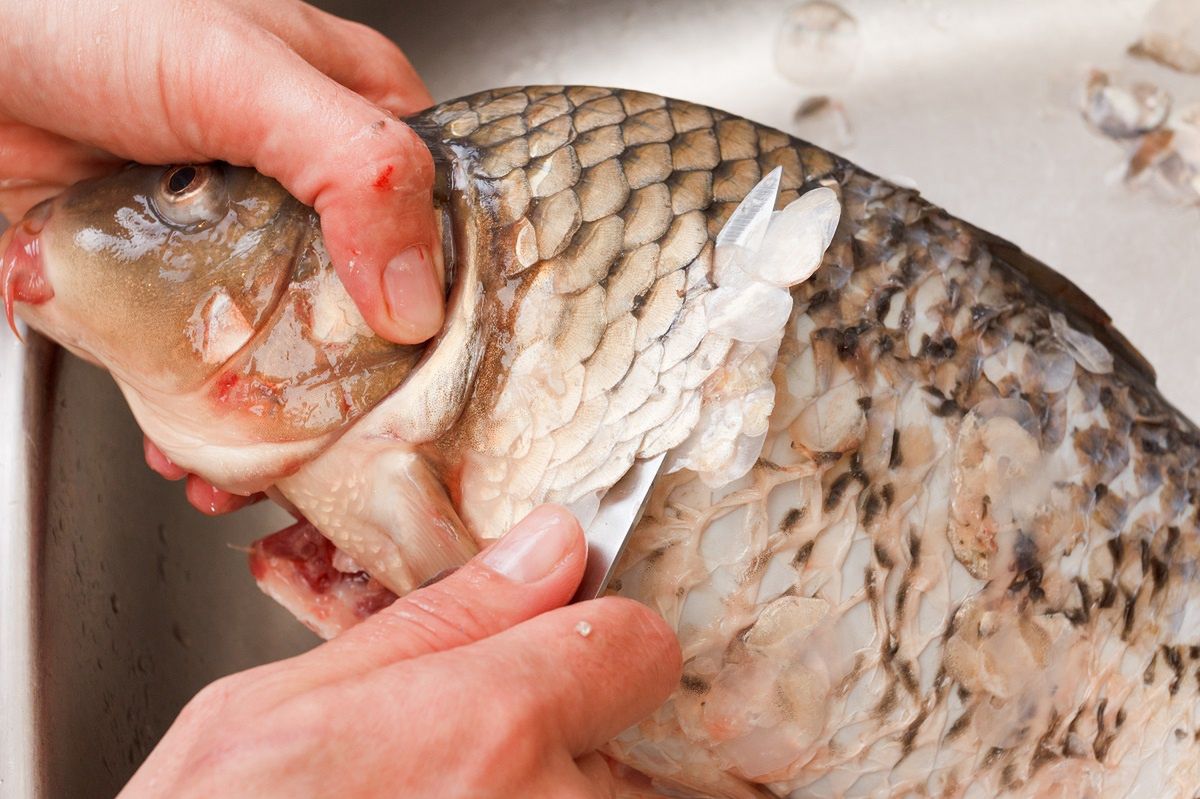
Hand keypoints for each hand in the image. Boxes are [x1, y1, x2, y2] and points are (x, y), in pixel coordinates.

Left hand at [0, 0, 446, 509]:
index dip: (442, 309)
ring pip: (278, 348)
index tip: (433, 385)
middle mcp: (299, 187)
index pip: (434, 226)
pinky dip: (191, 418)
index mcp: (351, 122)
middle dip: (348, 391)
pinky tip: (187, 448)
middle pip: (358, 308)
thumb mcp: (242, 75)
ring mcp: (227, 240)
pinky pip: (194, 362)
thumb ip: (352, 170)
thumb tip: (416, 298)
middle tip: (342, 452)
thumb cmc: (86, 15)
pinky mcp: (159, 280)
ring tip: (252, 471)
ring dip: (268, 422)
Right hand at [118, 505, 681, 798]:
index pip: (638, 645)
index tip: (562, 643)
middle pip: (625, 742)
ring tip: (440, 795)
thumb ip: (437, 623)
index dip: (596, 634)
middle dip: (562, 737)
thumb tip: (543, 549)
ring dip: (542, 795)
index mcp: (487, 731)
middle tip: (466, 757)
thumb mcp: (276, 707)